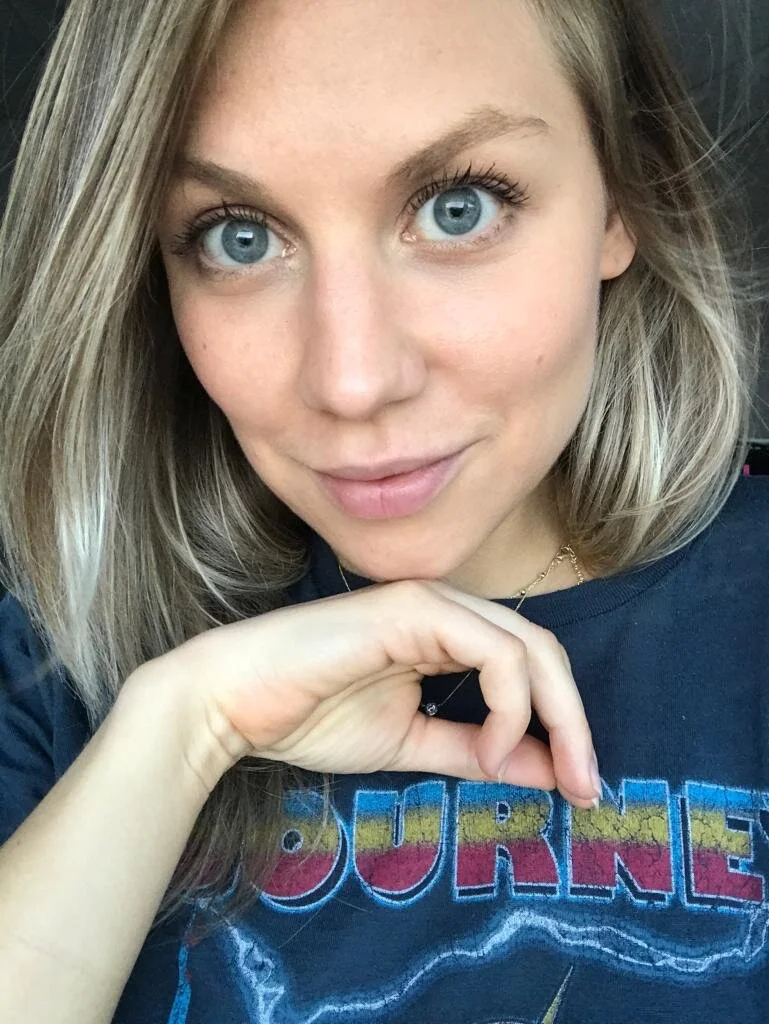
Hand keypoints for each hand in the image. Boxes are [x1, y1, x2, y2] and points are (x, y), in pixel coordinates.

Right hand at [153, 579, 598, 806]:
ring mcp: (430, 602)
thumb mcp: (411, 744)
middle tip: (587, 786)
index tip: (578, 785)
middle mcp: (447, 608)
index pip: (529, 666)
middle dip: (575, 722)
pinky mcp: (412, 608)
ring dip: (556, 715)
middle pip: (543, 652)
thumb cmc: (310, 716)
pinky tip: (488, 749)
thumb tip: (544, 772)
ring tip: (551, 774)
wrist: (236, 702)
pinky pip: (492, 651)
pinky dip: (508, 703)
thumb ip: (474, 752)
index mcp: (446, 635)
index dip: (565, 723)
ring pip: (528, 646)